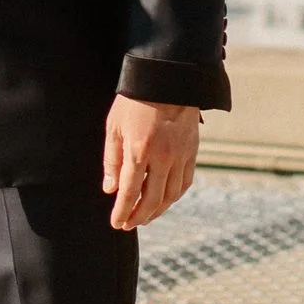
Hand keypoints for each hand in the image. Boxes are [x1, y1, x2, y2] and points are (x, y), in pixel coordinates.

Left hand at [103, 98, 201, 230]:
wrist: (167, 79)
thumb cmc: (134, 101)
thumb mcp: (114, 127)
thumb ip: (112, 160)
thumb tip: (110, 190)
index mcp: (139, 151)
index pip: (129, 192)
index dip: (122, 211)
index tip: (116, 223)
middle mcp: (162, 158)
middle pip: (152, 200)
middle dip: (138, 216)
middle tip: (128, 225)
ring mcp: (180, 156)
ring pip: (171, 195)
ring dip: (157, 211)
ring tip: (145, 217)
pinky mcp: (192, 151)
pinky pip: (184, 183)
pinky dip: (174, 196)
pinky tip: (164, 200)